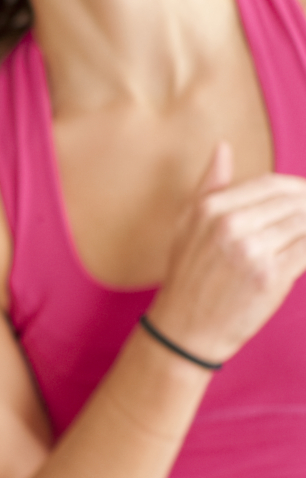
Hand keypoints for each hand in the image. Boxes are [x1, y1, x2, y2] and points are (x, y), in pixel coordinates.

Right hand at [146, 142, 305, 364]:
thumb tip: (223, 147)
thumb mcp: (187, 226)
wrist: (185, 329)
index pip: (271, 185)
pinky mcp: (271, 276)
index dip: (297, 188)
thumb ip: (209, 185)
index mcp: (211, 208)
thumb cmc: (188, 277)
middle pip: (293, 202)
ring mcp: (252, 250)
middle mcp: (230, 225)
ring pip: (305, 224)